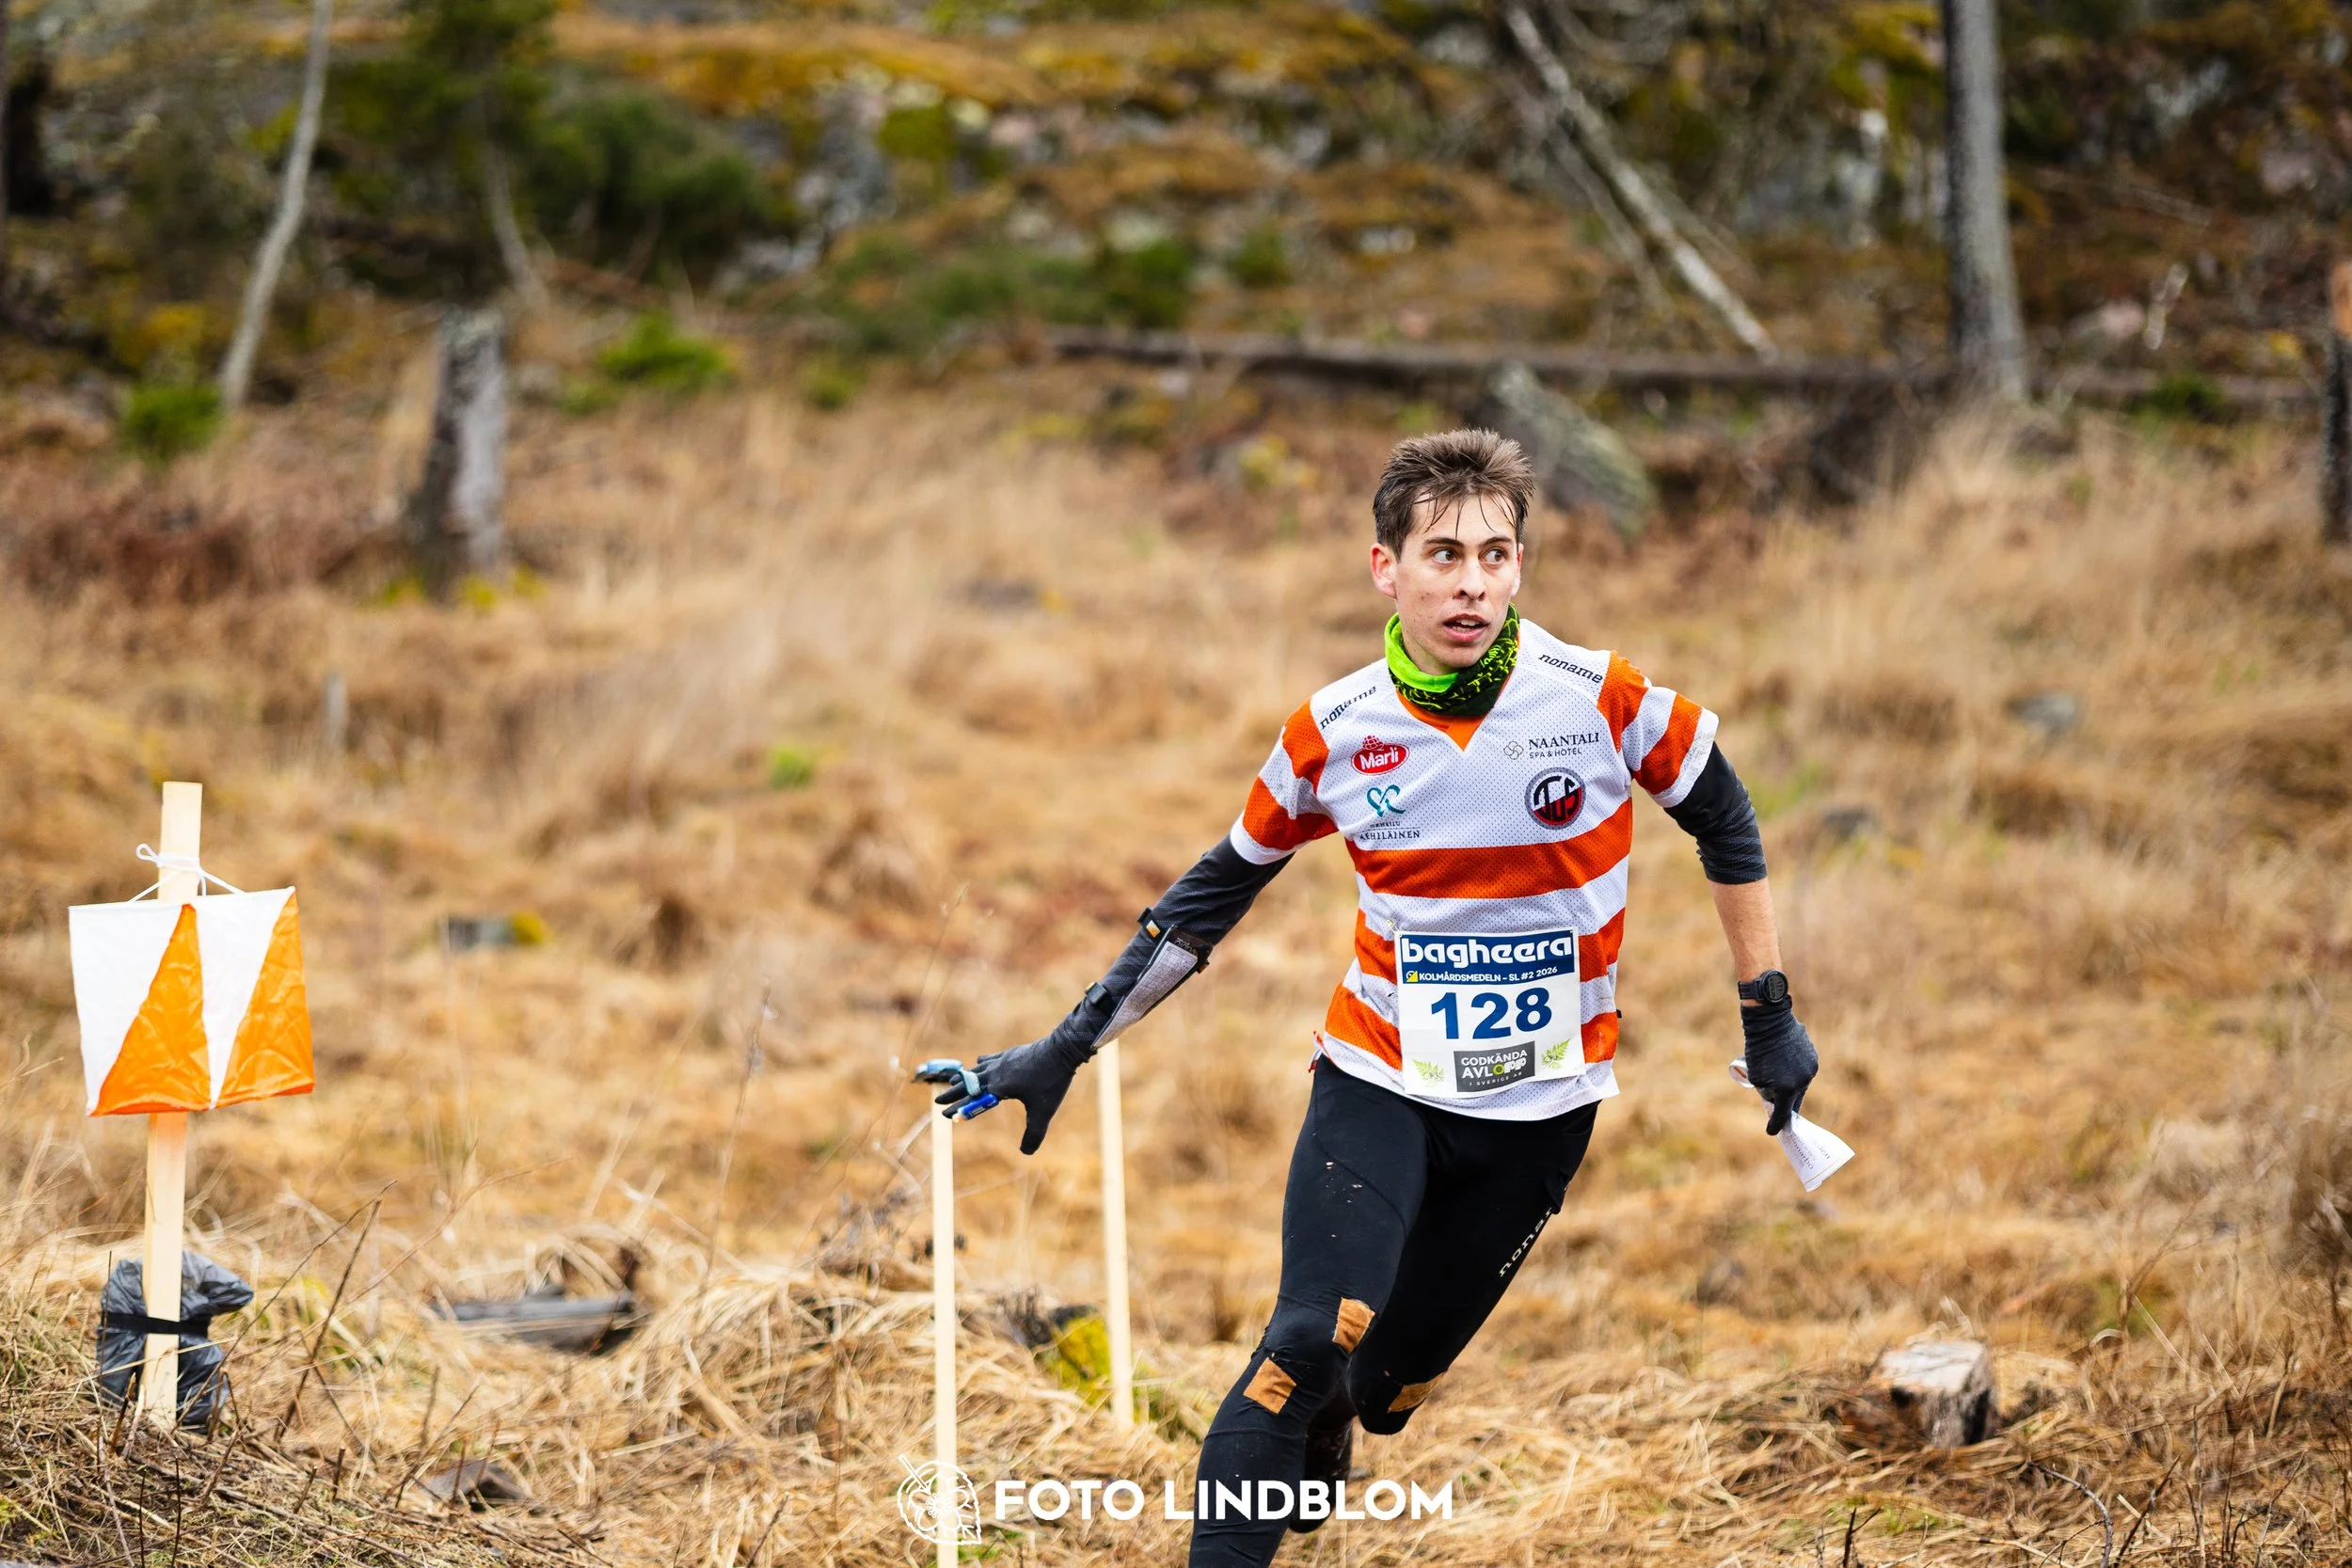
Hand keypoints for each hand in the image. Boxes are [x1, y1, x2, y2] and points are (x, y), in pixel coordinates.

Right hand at [930, 1037, 1091, 1155]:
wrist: (1061, 1051)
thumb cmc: (1050, 1082)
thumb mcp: (1043, 1112)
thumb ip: (1033, 1134)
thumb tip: (1026, 1153)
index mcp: (998, 1087)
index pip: (972, 1101)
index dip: (957, 1109)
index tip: (944, 1115)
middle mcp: (995, 1072)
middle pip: (968, 1084)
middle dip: (953, 1093)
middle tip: (939, 1100)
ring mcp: (1003, 1061)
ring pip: (977, 1070)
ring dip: (964, 1077)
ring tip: (954, 1081)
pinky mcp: (1011, 1053)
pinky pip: (990, 1060)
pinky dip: (981, 1064)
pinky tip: (979, 1062)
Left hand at [1739, 1002, 1816, 1135]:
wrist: (1770, 1020)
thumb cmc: (1758, 1049)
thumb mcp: (1755, 1075)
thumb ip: (1767, 1090)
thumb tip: (1776, 1097)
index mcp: (1788, 1089)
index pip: (1783, 1113)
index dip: (1776, 1124)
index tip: (1772, 1131)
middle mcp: (1803, 1081)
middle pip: (1794, 1099)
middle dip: (1784, 1104)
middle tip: (1776, 1109)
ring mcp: (1811, 1068)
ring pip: (1800, 1084)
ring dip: (1790, 1085)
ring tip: (1778, 1077)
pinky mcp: (1813, 1056)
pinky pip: (1803, 1069)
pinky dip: (1794, 1070)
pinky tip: (1785, 1063)